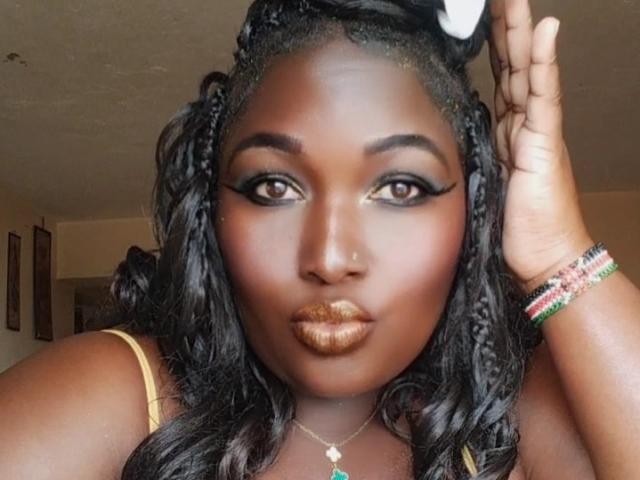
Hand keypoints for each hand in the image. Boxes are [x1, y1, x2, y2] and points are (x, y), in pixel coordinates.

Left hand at [490, 0, 592, 291]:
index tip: (477, 16)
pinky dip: (544, 62)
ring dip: (520, 32)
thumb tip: (443, 142)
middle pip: (512, 65)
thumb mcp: (480, 183)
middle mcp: (523, 124)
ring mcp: (537, 130)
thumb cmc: (513, 226)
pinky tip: (545, 32)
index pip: (498, 77)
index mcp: (506, 131)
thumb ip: (471, 156)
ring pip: (526, 70)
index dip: (490, 46)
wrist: (542, 256)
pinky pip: (544, 96)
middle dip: (504, 27)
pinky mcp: (546, 143)